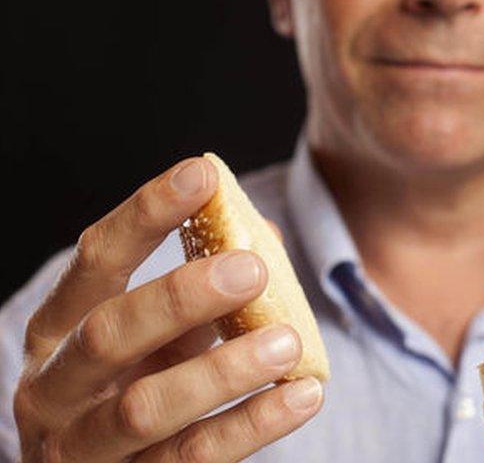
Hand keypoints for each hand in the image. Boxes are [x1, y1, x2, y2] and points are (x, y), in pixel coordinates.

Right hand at [13, 158, 323, 461]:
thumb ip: (199, 289)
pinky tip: (303, 394)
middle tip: (252, 268)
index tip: (201, 173)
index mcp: (58, 331)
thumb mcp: (156, 337)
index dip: (144, 214)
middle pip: (110, 333)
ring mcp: (84, 448)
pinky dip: (253, 425)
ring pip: (148, 406)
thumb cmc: (135, 388)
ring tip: (286, 341)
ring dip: (223, 370)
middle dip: (182, 296)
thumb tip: (263, 232)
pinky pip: (193, 458)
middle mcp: (55, 388)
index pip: (95, 260)